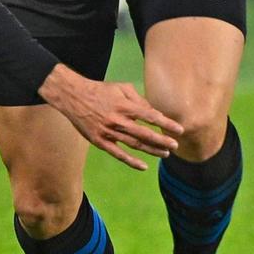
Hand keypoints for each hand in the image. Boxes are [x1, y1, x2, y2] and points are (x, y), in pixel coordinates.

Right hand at [38, 65, 182, 170]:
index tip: (179, 130)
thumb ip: (139, 99)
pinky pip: (118, 154)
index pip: (151, 116)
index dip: (166, 124)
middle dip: (162, 140)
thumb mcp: (122, 87)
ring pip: (134, 145)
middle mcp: (118, 120)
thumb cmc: (100, 90)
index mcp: (125, 105)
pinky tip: (143, 166)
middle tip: (176, 145)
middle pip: (145, 133)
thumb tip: (153, 111)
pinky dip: (131, 161)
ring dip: (152, 150)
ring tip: (166, 154)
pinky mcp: (100, 141)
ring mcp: (108, 132)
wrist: (73, 97)